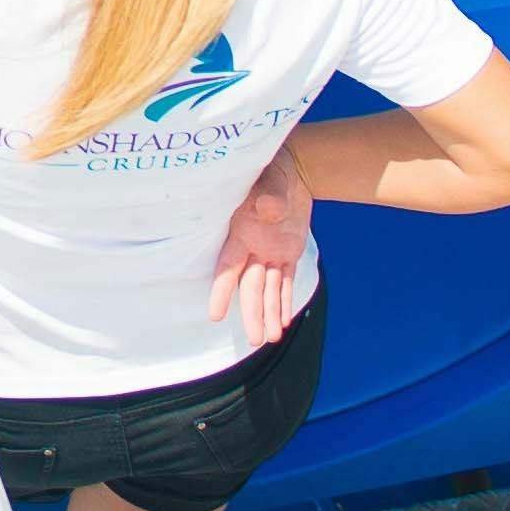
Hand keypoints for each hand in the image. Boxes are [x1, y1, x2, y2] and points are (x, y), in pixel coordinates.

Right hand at [212, 152, 315, 342]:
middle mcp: (253, 247)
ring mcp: (270, 252)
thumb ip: (270, 193)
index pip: (229, 267)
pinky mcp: (288, 251)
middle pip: (250, 288)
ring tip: (269, 339)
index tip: (215, 314)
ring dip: (269, 314)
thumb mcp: (270, 177)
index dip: (222, 290)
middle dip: (252, 314)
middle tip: (255, 341)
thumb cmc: (273, 169)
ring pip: (268, 289)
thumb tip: (270, 209)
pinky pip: (285, 280)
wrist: (294, 169)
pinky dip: (284, 300)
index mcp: (242, 232)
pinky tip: (283, 322)